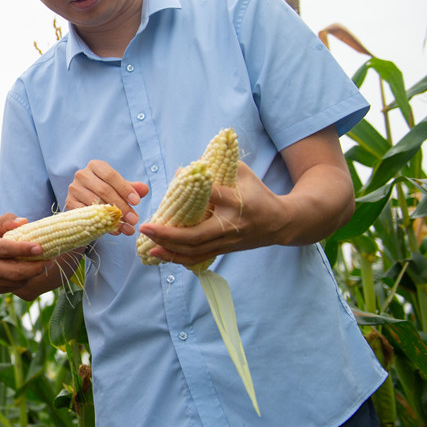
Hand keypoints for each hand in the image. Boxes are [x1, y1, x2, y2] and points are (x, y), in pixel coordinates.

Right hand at [0, 214, 53, 292]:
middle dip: (36, 267)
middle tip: (50, 260)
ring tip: (45, 264)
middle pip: (16, 271)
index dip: (24, 249)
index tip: (40, 247)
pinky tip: (32, 271)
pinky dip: (27, 280)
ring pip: (17, 281)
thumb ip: (6, 222)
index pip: (6, 249)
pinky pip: (15, 287)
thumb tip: (24, 222)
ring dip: (34, 274)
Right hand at [64, 161, 147, 235]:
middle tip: (134, 219)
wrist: (85, 202)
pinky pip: (86, 214)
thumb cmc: (106, 191)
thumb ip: (132, 188)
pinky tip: (114, 230)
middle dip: (121, 206)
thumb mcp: (120, 187)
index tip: (137, 202)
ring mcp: (74, 189)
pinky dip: (101, 223)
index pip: (111, 176)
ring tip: (127, 228)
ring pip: (95, 203)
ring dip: (112, 217)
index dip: (125, 189)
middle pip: (104, 190)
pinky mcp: (69, 203)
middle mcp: (82, 175)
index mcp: (96, 166)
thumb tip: (144, 189)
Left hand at [138, 161, 281, 265]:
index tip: (176, 182)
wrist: (281, 223)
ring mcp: (227, 241)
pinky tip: (161, 254)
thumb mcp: (244, 174)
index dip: (195, 191)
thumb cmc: (258, 193)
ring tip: (148, 243)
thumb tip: (184, 170)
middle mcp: (230, 225)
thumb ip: (217, 167)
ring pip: (195, 251)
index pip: (213, 196)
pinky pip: (198, 258)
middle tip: (146, 227)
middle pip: (196, 235)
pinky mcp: (224, 250)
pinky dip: (178, 259)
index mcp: (238, 202)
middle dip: (167, 234)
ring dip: (169, 249)